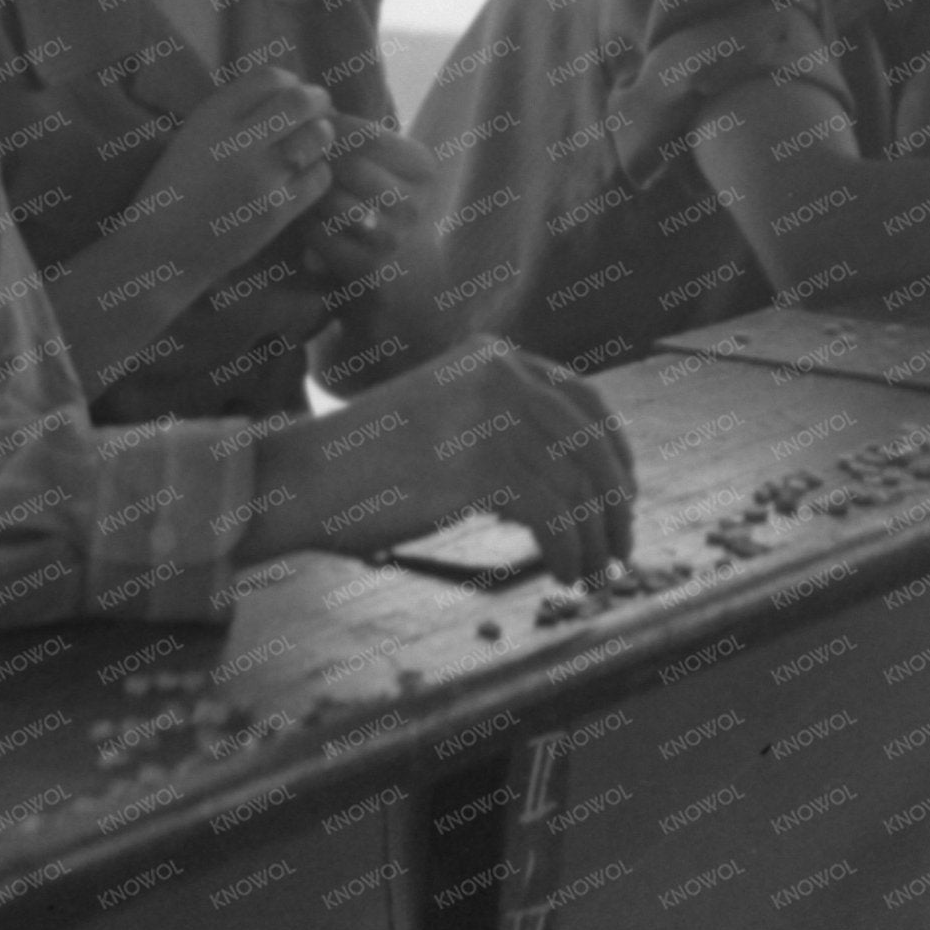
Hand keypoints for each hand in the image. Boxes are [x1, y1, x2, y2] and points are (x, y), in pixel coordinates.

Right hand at [166, 68, 340, 250]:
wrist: (160, 250)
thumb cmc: (176, 191)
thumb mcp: (194, 135)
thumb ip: (234, 111)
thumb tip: (288, 92)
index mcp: (211, 116)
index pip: (270, 77)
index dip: (291, 84)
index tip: (291, 99)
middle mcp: (236, 140)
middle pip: (301, 100)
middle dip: (317, 103)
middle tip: (317, 115)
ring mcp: (259, 176)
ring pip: (318, 136)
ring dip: (320, 138)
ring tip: (309, 148)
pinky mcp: (276, 210)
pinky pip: (319, 178)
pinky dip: (317, 174)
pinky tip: (301, 180)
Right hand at [248, 338, 637, 586]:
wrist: (304, 477)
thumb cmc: (368, 464)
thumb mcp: (446, 419)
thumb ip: (503, 427)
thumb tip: (571, 479)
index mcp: (496, 357)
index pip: (586, 399)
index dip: (615, 451)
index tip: (625, 495)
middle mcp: (502, 375)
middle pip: (591, 444)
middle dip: (614, 504)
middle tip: (620, 551)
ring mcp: (491, 416)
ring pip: (577, 485)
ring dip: (593, 537)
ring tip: (591, 573)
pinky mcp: (479, 466)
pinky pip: (553, 515)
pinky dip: (567, 550)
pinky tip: (562, 572)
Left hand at [298, 122, 439, 305]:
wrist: (408, 277)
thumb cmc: (384, 207)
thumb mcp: (389, 169)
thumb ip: (361, 140)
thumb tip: (314, 107)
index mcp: (423, 169)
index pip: (369, 135)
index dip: (331, 128)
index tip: (310, 127)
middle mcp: (413, 203)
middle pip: (347, 166)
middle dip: (316, 159)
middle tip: (296, 156)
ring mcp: (392, 238)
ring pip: (331, 200)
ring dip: (309, 193)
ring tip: (301, 189)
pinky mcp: (367, 268)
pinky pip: (319, 235)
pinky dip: (306, 225)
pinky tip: (307, 222)